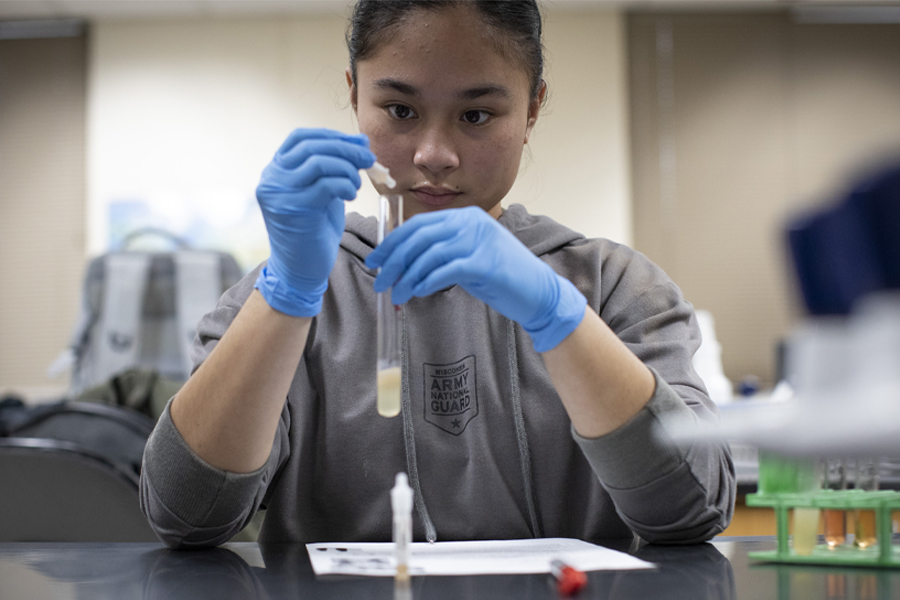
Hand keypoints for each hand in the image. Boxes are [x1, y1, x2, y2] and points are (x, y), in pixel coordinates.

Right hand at [255, 128, 374, 315]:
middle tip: (369, 159)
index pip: (300, 137)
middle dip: (346, 149)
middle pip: (312, 147)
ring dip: (347, 169)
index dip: (332, 135)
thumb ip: (334, 167)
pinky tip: (350, 195)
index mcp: (276, 170)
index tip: (358, 143)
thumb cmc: (313, 230)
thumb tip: (361, 142)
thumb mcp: (322, 191)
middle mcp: (272, 179)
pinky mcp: (294, 209)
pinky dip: (345, 185)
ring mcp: (279, 193)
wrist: (300, 269)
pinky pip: (326, 185)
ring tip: (356, 185)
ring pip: (319, 163)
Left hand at [365, 207, 586, 351]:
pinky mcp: (484, 262)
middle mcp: (472, 222)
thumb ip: (442, 251)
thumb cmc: (501, 277)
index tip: (376, 261)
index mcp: (466, 216)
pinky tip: (417, 293)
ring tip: (397, 295)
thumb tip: (402, 261)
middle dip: (394, 261)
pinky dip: (426, 282)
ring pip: (428, 255)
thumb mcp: (468, 255)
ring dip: (407, 277)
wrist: (540, 293)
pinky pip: (444, 271)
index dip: (392, 243)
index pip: (419, 224)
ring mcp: (479, 240)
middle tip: (381, 282)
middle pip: (419, 238)